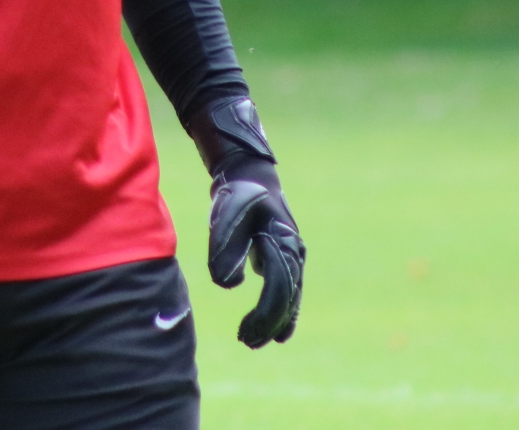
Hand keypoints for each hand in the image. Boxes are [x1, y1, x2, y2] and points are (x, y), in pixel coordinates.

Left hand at [207, 159, 303, 346]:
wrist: (251, 176)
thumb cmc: (237, 195)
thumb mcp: (226, 216)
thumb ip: (225, 248)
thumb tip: (228, 285)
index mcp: (282, 241)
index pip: (279, 286)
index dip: (265, 312)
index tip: (246, 331)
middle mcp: (293, 251)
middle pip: (288, 296)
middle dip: (270, 322)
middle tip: (248, 343)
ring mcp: (292, 255)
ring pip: (291, 296)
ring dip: (276, 321)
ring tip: (257, 341)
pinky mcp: (284, 258)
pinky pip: (288, 290)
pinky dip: (284, 311)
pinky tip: (278, 332)